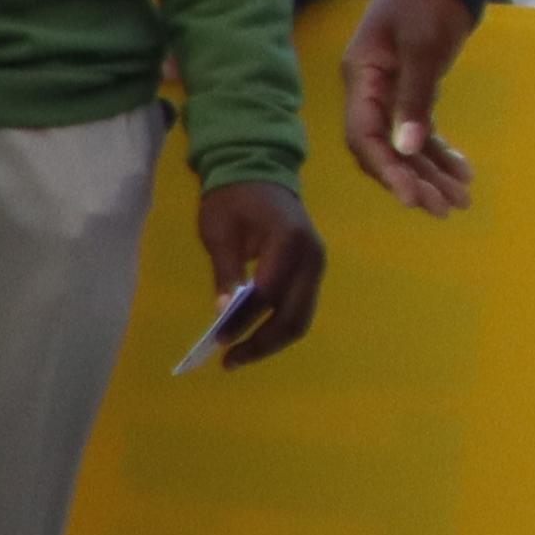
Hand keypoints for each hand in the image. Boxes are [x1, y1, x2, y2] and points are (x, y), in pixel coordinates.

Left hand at [194, 179, 325, 364]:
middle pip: (294, 316)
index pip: (268, 294)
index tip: (217, 340)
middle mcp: (312, 257)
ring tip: (240, 355)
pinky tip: (255, 335)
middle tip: (230, 361)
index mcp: (288, 242)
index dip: (243, 321)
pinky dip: (279, 326)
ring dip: (272, 341)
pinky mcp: (312, 271)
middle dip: (262, 343)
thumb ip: (226, 271)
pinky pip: (300, 308)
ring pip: (301, 318)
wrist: (258, 172)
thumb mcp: (219, 232)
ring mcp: (316, 265)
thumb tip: (224, 312)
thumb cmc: (233, 200)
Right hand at [345, 0, 478, 212]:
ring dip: (430, 174)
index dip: (386, 170)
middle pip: (384, 148)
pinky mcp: (413, 92)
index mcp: (361, 78)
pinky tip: (462, 173)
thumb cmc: (428, 3)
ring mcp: (391, 94)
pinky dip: (440, 153)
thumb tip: (407, 149)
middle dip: (413, 180)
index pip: (365, 136)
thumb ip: (415, 98)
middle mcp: (371, 91)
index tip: (412, 198)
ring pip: (405, 145)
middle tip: (445, 208)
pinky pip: (422, 132)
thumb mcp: (423, 48)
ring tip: (461, 201)